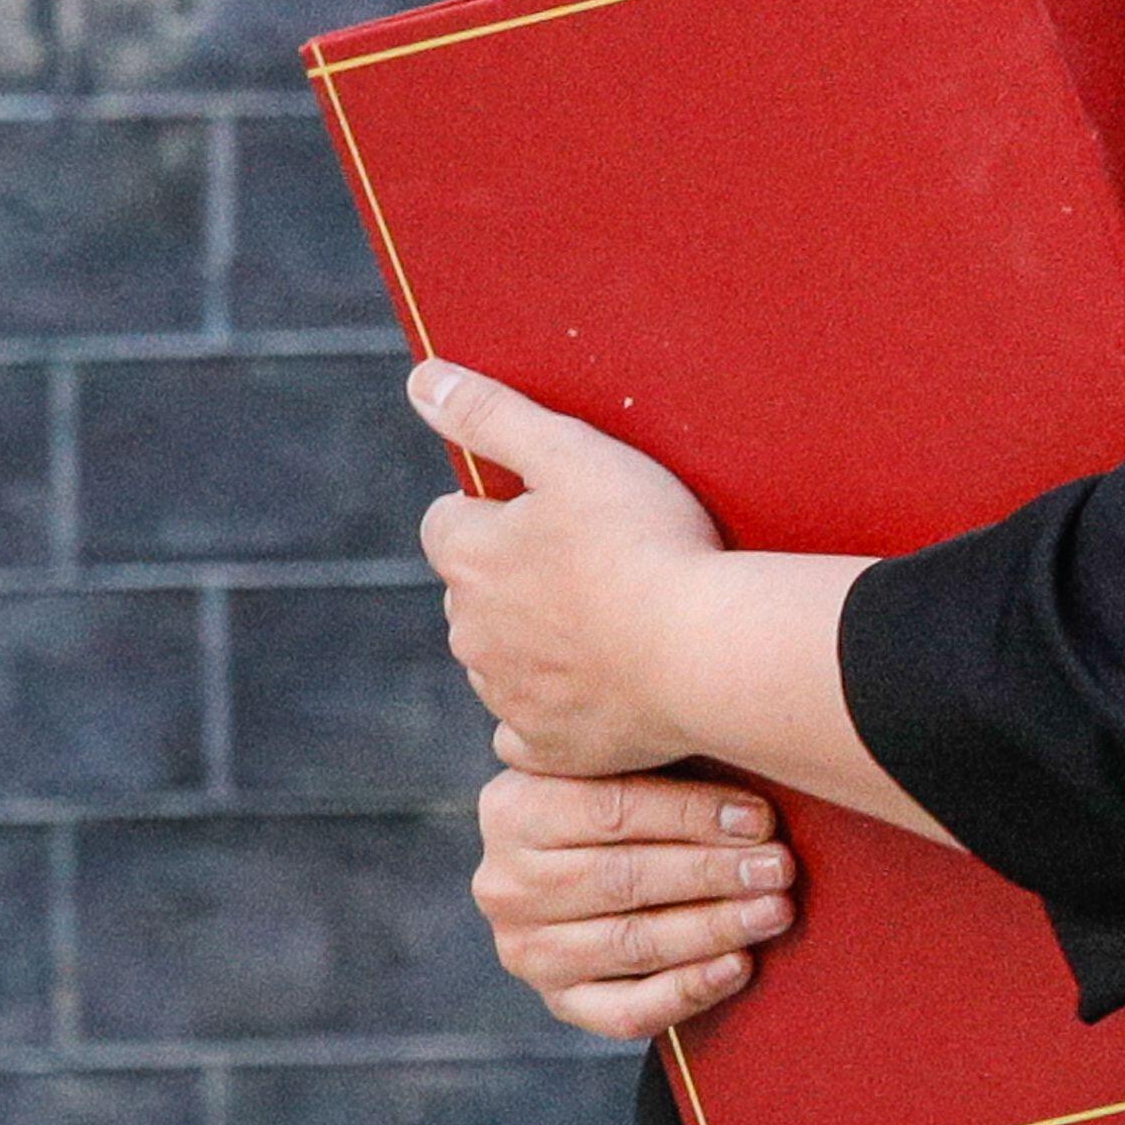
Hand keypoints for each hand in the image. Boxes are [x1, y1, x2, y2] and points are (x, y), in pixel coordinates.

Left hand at [414, 361, 723, 777]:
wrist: (704, 651)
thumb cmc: (644, 541)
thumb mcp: (570, 451)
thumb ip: (491, 413)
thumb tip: (420, 376)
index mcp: (471, 558)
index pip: (446, 523)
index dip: (496, 510)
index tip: (552, 510)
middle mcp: (472, 633)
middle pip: (472, 594)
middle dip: (512, 577)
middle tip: (594, 560)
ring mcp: (509, 697)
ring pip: (500, 660)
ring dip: (534, 641)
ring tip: (612, 619)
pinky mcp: (550, 748)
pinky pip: (525, 732)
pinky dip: (550, 711)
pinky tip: (598, 688)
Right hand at [471, 765, 795, 1039]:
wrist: (566, 856)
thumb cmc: (618, 792)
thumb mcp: (618, 761)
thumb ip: (660, 760)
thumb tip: (749, 766)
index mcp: (516, 809)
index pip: (613, 810)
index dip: (691, 815)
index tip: (760, 818)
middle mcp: (507, 884)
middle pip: (624, 879)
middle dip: (712, 873)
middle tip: (778, 868)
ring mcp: (528, 950)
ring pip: (631, 943)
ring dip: (713, 928)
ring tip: (774, 911)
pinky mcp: (557, 1000)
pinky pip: (625, 1010)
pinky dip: (687, 990)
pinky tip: (739, 966)